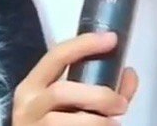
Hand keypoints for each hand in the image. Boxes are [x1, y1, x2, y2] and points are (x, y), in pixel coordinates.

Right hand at [12, 32, 139, 124]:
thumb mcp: (70, 102)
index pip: (56, 56)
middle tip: (121, 105)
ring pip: (70, 120)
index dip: (84, 44)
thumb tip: (129, 73)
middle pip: (62, 91)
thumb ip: (100, 88)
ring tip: (114, 123)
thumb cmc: (55, 122)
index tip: (112, 39)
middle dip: (98, 96)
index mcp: (32, 86)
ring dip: (99, 121)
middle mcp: (27, 105)